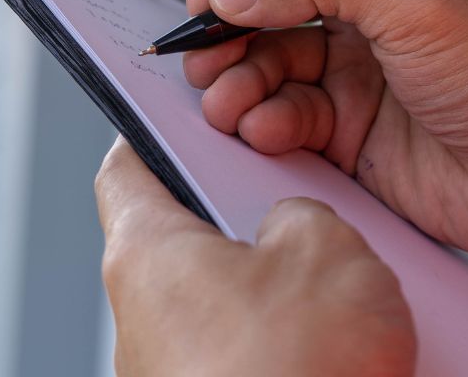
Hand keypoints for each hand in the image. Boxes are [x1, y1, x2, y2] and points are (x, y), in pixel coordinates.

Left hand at [95, 138, 415, 376]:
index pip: (126, 169)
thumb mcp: (325, 248)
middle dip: (248, 220)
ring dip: (278, 289)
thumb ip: (302, 214)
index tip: (179, 117)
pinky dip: (288, 341)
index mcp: (148, 254)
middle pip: (186, 239)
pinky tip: (338, 346)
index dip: (155, 133)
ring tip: (340, 288)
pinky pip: (247, 353)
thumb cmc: (294, 370)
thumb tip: (292, 227)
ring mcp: (171, 373)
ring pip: (225, 301)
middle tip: (301, 206)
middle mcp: (142, 318)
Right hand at [184, 0, 467, 313]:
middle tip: (205, 56)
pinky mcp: (347, 118)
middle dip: (229, 22)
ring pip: (261, 51)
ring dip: (235, 77)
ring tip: (230, 102)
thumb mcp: (420, 5)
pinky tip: (268, 131)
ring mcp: (356, 56)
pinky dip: (262, 119)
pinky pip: (279, 108)